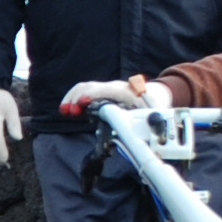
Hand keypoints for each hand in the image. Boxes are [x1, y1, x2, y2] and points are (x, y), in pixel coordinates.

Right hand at [57, 78, 173, 115]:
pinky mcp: (102, 93)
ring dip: (72, 98)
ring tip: (64, 111)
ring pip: (84, 88)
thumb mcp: (154, 115)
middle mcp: (114, 87)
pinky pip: (85, 92)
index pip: (105, 90)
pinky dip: (75, 99)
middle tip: (68, 112)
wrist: (158, 94)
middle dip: (76, 97)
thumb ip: (147, 123)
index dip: (92, 95)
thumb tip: (139, 135)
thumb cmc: (155, 105)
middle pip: (89, 86)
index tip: (81, 103)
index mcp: (126, 92)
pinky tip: (68, 109)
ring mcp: (107, 89)